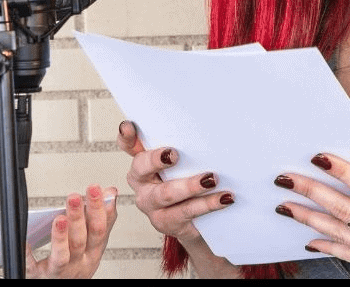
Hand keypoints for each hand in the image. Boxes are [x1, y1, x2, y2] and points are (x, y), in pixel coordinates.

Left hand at [24, 184, 118, 278]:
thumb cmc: (78, 262)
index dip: (98, 209)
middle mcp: (79, 263)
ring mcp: (60, 271)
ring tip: (59, 218)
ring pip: (62, 256)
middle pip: (80, 241)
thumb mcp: (95, 241)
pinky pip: (33, 266)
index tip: (96, 189)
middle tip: (74, 197)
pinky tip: (26, 241)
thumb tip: (111, 192)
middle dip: (78, 218)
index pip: (99, 229)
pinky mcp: (40, 276)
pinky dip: (29, 255)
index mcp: (93, 251)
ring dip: (61, 237)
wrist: (64, 286)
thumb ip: (103, 217)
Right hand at [117, 120, 233, 243]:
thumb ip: (184, 146)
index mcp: (142, 163)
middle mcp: (141, 183)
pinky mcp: (166, 223)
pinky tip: (224, 198)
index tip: (128, 127)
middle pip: (141, 168)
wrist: (197, 223)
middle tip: (174, 154)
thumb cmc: (188, 182)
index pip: (128, 146)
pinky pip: (186, 212)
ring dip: (190, 185)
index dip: (126, 136)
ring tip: (211, 179)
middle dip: (156, 160)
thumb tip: (203, 128)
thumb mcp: (183, 164)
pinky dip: (208, 204)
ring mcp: (151, 205)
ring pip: (166, 193)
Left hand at [275, 152, 349, 278]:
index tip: (318, 157)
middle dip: (309, 191)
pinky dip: (326, 246)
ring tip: (285, 206)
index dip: (339, 169)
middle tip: (285, 179)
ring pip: (337, 232)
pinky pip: (348, 254)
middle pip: (341, 208)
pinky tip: (309, 239)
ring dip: (308, 218)